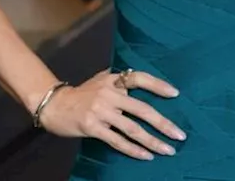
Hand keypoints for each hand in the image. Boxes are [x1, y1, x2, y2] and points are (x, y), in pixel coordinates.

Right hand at [37, 68, 186, 160]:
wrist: (55, 105)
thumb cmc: (81, 94)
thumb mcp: (99, 81)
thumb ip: (118, 81)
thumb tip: (142, 83)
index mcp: (112, 80)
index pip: (138, 78)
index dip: (157, 85)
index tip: (175, 94)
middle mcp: (108, 94)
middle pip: (142, 109)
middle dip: (163, 123)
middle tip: (180, 135)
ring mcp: (100, 111)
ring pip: (132, 129)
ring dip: (153, 141)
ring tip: (168, 150)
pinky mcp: (93, 127)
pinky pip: (117, 141)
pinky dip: (133, 150)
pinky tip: (146, 156)